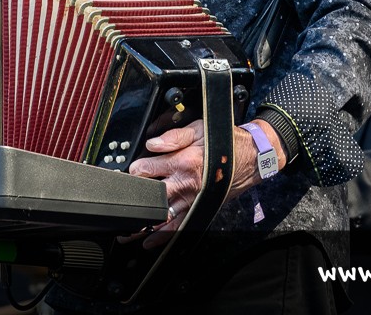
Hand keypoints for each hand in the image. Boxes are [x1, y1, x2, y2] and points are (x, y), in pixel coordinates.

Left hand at [126, 118, 280, 247]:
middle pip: (150, 196)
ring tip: (124, 233)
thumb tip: (151, 144)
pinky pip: (179, 227)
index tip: (129, 171)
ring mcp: (193, 200)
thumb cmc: (225, 142)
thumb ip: (173, 137)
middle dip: (132, 201)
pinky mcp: (200, 209)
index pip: (146, 169)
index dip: (134, 169)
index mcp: (182, 162)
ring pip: (162, 217)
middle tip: (118, 207)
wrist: (252, 157)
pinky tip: (150, 242)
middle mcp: (186, 184)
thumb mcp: (198, 129)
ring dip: (142, 226)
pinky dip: (164, 237)